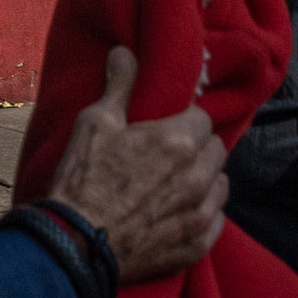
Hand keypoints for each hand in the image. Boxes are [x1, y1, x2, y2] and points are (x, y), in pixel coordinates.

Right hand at [43, 47, 227, 282]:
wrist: (76, 243)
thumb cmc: (83, 179)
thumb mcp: (95, 123)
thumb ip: (119, 86)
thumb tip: (125, 52)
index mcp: (177, 142)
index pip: (203, 119)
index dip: (185, 120)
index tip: (169, 126)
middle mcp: (197, 177)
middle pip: (216, 150)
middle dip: (199, 148)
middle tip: (173, 153)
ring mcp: (199, 214)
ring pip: (221, 185)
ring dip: (206, 180)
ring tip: (181, 182)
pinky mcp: (196, 245)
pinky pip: (217, 221)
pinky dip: (204, 213)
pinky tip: (183, 211)